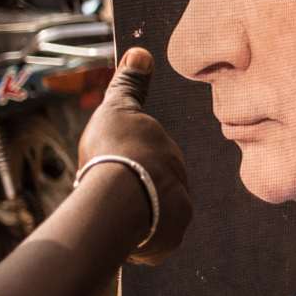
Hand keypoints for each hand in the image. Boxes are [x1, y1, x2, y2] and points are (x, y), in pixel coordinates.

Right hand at [77, 48, 190, 263]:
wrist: (121, 197)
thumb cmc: (116, 150)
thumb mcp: (118, 109)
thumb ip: (130, 84)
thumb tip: (142, 52)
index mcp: (171, 155)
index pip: (156, 159)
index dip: (135, 161)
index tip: (118, 164)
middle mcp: (182, 184)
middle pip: (159, 188)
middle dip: (140, 189)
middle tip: (113, 190)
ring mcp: (178, 214)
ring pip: (159, 216)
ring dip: (141, 217)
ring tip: (116, 214)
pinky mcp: (169, 241)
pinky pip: (155, 244)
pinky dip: (140, 243)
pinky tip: (123, 236)